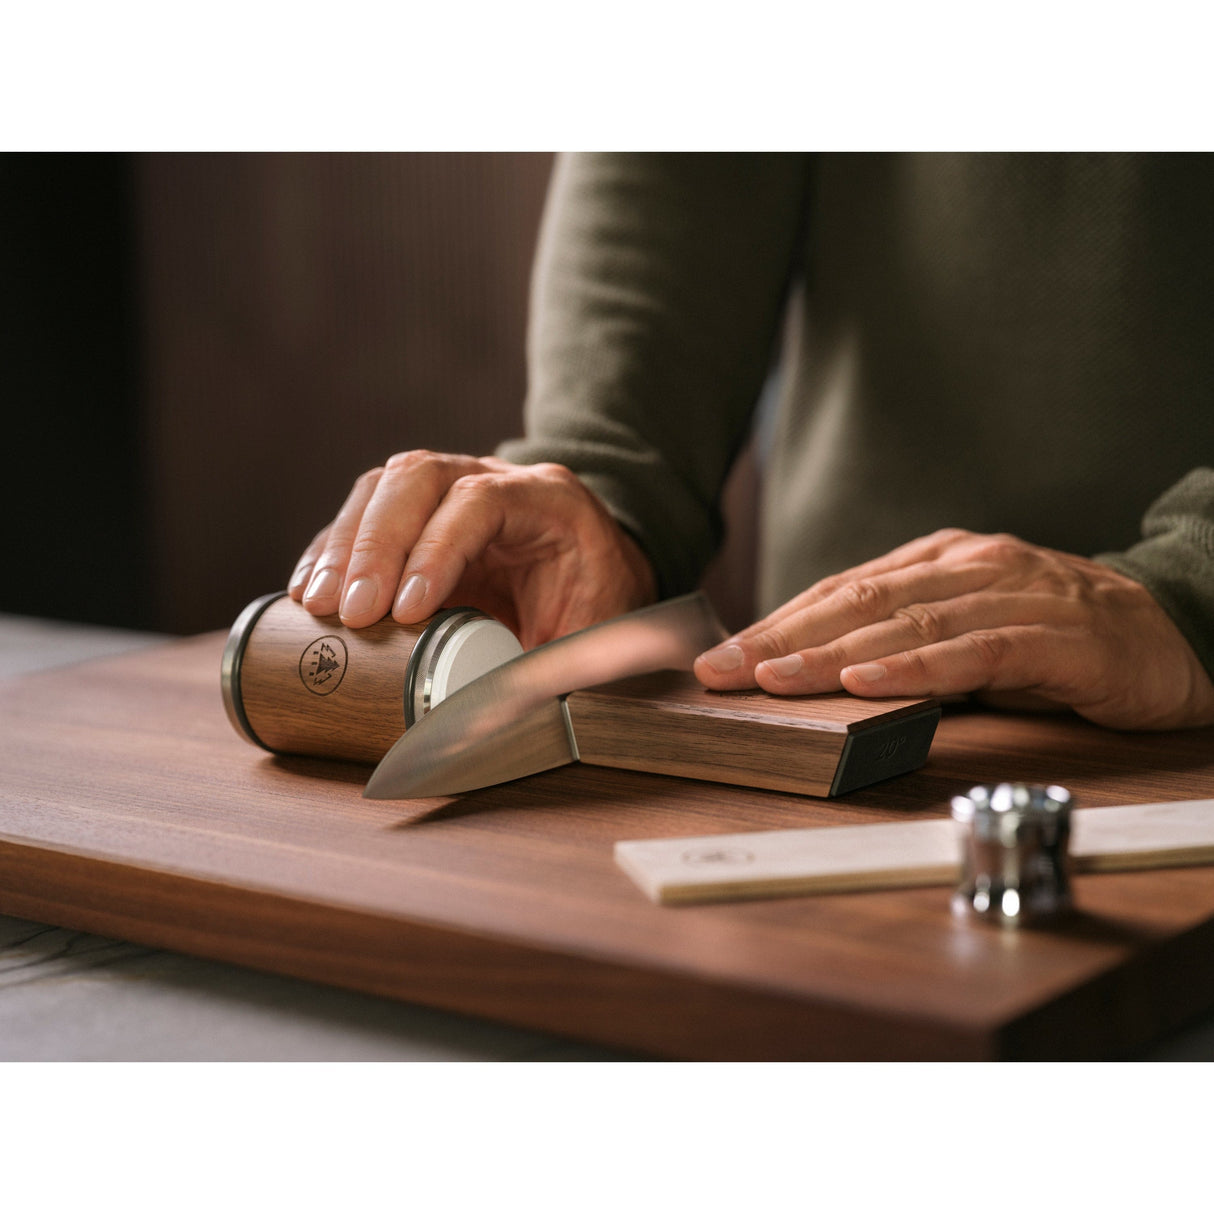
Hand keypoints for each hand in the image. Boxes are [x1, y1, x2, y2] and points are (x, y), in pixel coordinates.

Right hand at [288, 452, 655, 647]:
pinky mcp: (417, 515)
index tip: (407, 610)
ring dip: (343, 545)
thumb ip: (556, 668)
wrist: (603, 578)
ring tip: (320, 604)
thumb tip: (501, 722)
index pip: (481, 502)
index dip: (437, 550)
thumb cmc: (600, 607)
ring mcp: (451, 487)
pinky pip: (363, 515)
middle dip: (376, 544)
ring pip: (383, 488)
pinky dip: (332, 550)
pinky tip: (311, 591)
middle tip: (352, 610)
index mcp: (549, 501)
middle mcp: (495, 478)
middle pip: (419, 478)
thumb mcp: (594, 637)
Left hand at [694, 528, 1213, 730]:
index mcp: (939, 561)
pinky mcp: (1053, 635)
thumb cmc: (1057, 636)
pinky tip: (864, 684)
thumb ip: (905, 643)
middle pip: (857, 601)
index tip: (721, 655)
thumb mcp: (968, 634)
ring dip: (830, 654)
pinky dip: (914, 668)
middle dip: (781, 636)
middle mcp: (967, 566)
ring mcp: (1011, 594)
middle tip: (720, 669)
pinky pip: (972, 651)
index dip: (777, 621)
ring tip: (772, 678)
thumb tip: (821, 674)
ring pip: (904, 623)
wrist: (1177, 630)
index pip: (842, 590)